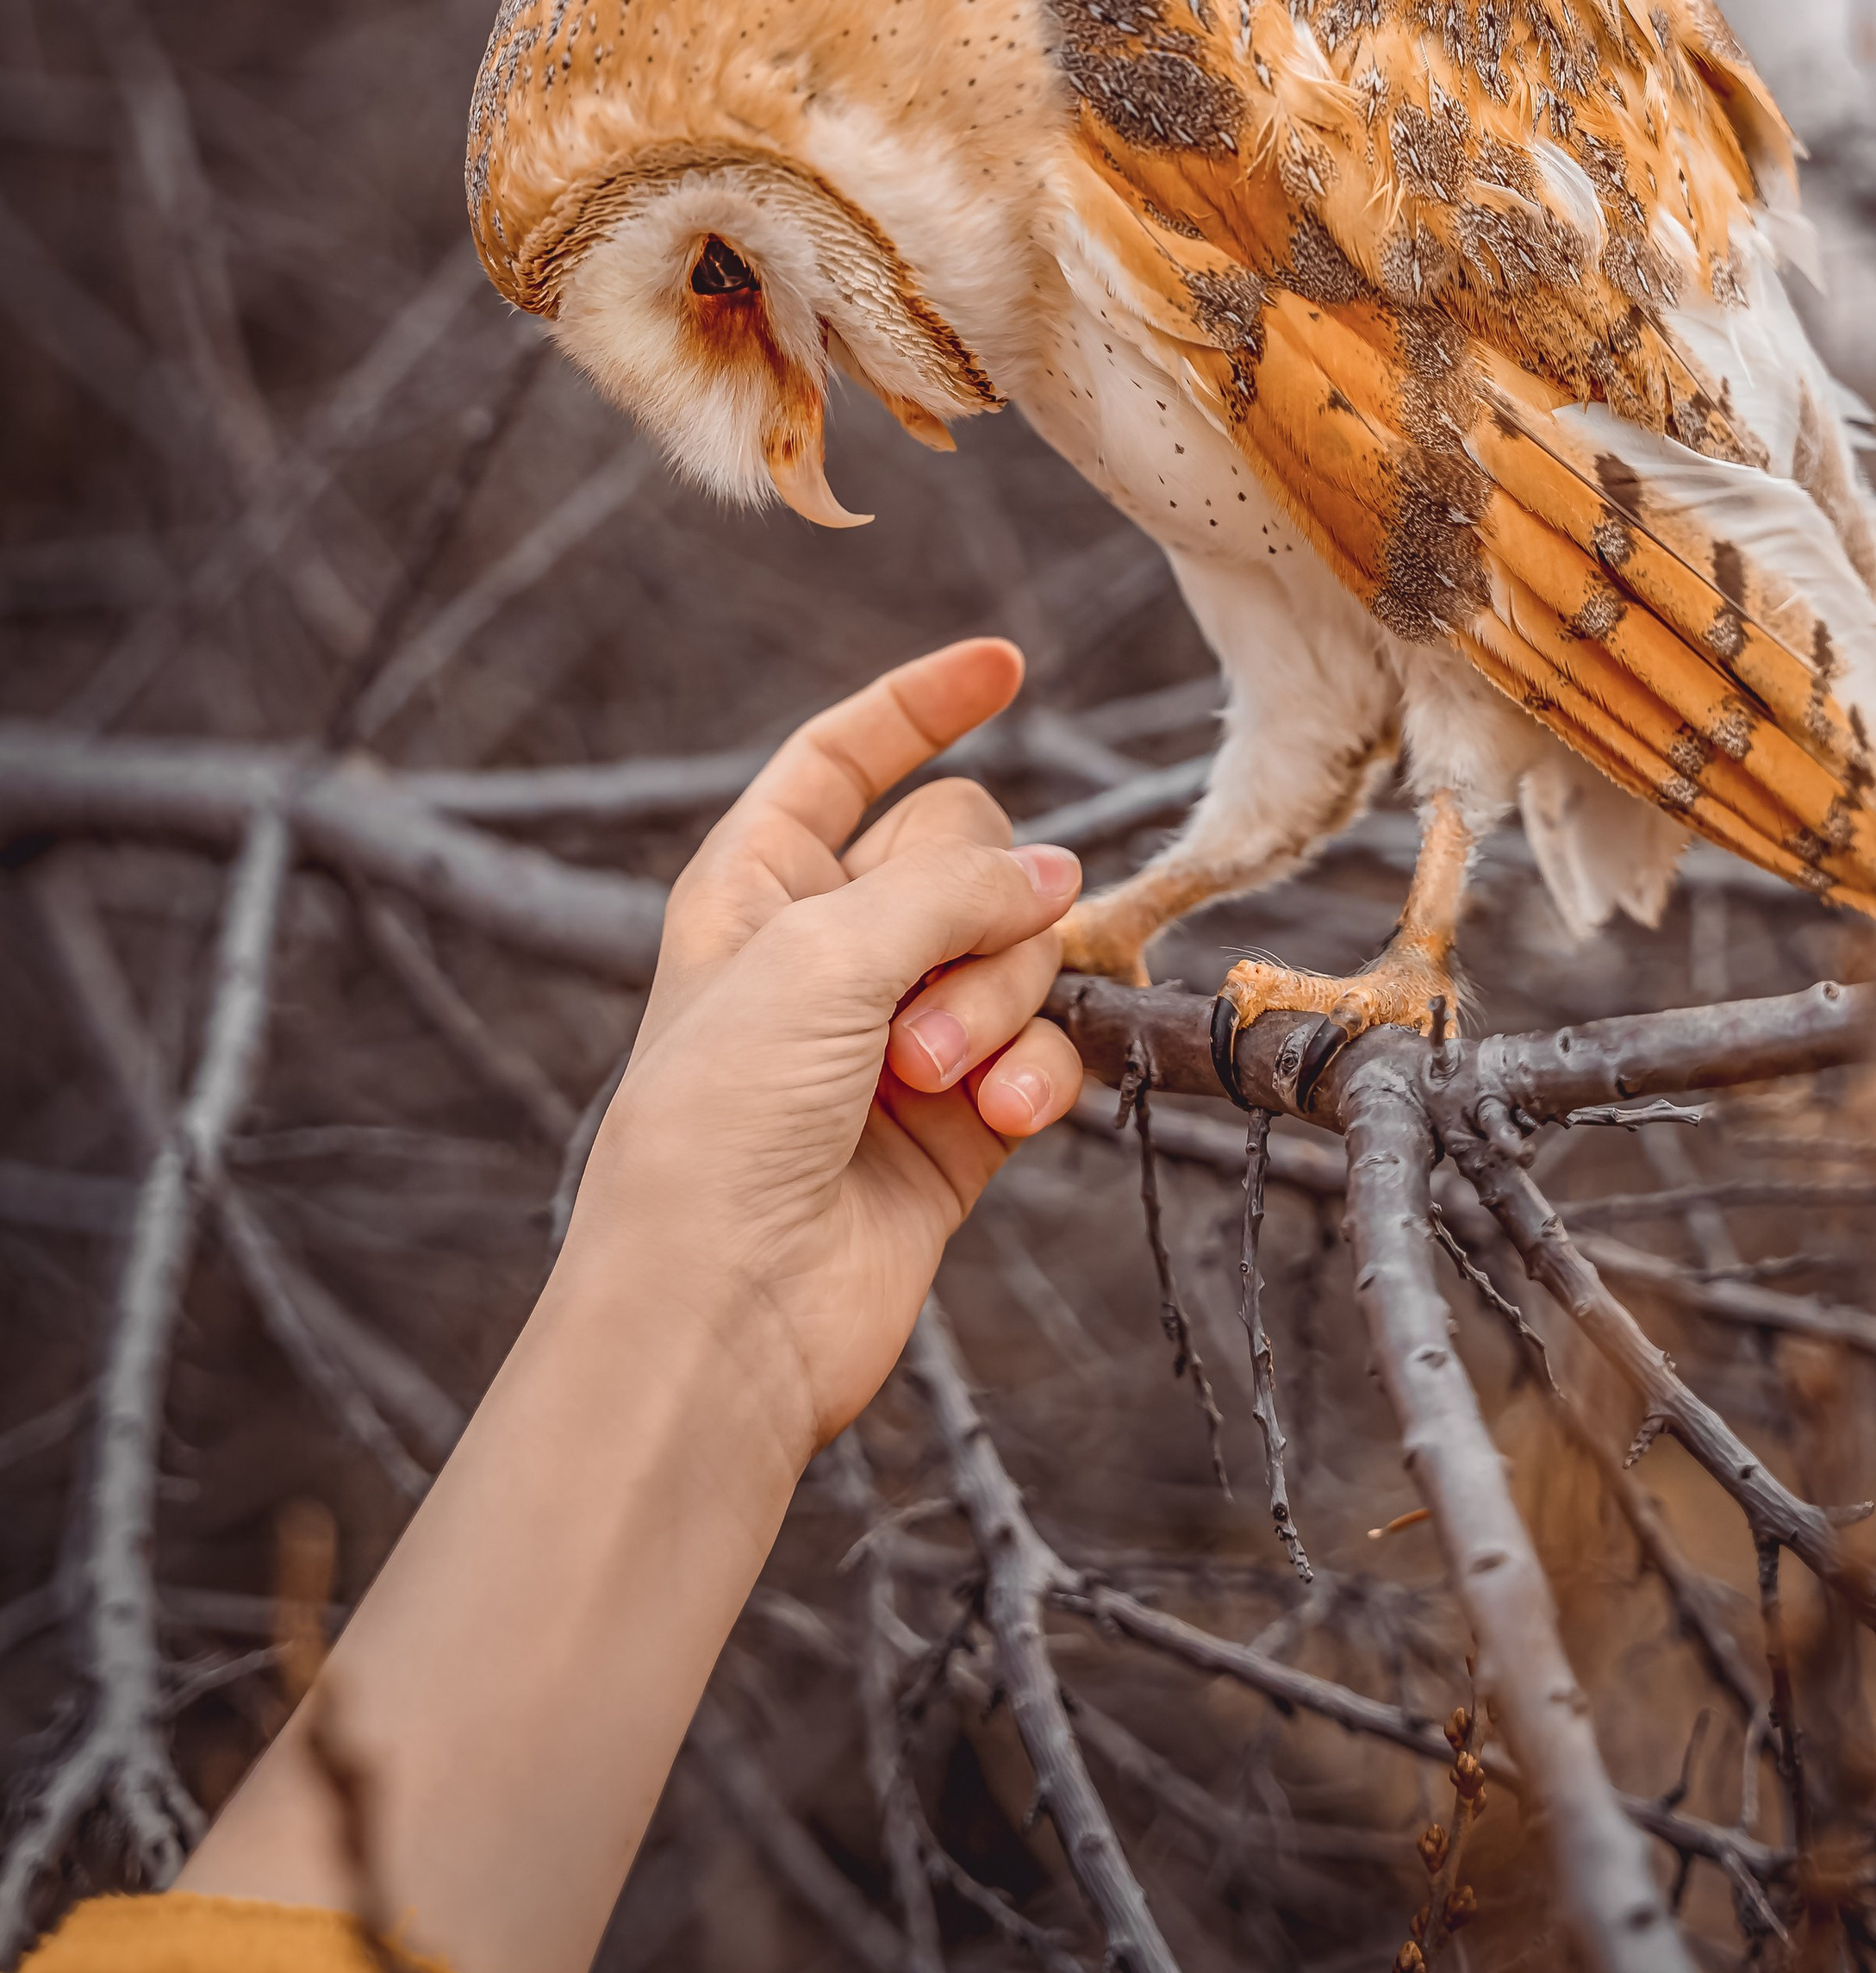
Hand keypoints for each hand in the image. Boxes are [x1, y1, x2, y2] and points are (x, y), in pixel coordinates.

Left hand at [563, 635, 1084, 1460]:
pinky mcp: (963, 1119)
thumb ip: (950, 888)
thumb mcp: (819, 957)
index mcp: (757, 883)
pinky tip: (998, 1117)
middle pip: (964, 850)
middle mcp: (831, 948)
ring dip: (995, 1004)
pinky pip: (1040, 1048)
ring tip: (936, 1079)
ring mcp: (902, 1032)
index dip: (919, 703)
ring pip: (1016, 948)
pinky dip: (1031, 1074)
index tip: (1005, 661)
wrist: (723, 1310)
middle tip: (913, 1009)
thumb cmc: (723, 1122)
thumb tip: (1056, 875)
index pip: (846, 757)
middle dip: (968, 911)